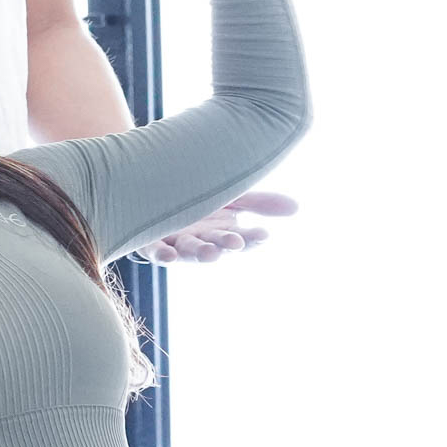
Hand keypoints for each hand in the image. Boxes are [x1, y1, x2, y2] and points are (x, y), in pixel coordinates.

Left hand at [134, 190, 298, 263]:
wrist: (152, 190)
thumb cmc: (195, 197)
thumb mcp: (229, 196)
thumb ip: (257, 202)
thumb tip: (296, 206)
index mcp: (220, 230)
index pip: (241, 238)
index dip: (251, 239)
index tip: (263, 234)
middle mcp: (199, 238)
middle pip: (215, 244)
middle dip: (225, 244)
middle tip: (235, 241)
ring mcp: (174, 240)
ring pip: (188, 250)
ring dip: (199, 253)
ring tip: (210, 253)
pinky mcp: (150, 240)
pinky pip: (156, 251)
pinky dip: (162, 255)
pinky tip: (168, 256)